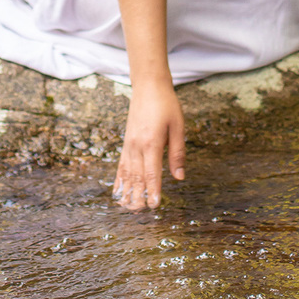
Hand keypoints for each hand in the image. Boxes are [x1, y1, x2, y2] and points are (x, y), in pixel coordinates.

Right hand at [113, 82, 185, 210]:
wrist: (148, 86)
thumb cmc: (166, 105)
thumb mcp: (178, 126)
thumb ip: (177, 153)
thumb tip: (179, 177)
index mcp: (152, 142)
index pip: (152, 172)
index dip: (153, 190)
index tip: (154, 205)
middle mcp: (137, 146)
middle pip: (136, 176)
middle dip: (138, 196)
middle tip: (141, 212)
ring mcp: (129, 145)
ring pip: (127, 173)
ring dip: (128, 192)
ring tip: (128, 208)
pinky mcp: (126, 143)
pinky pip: (121, 165)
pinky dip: (119, 180)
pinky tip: (119, 192)